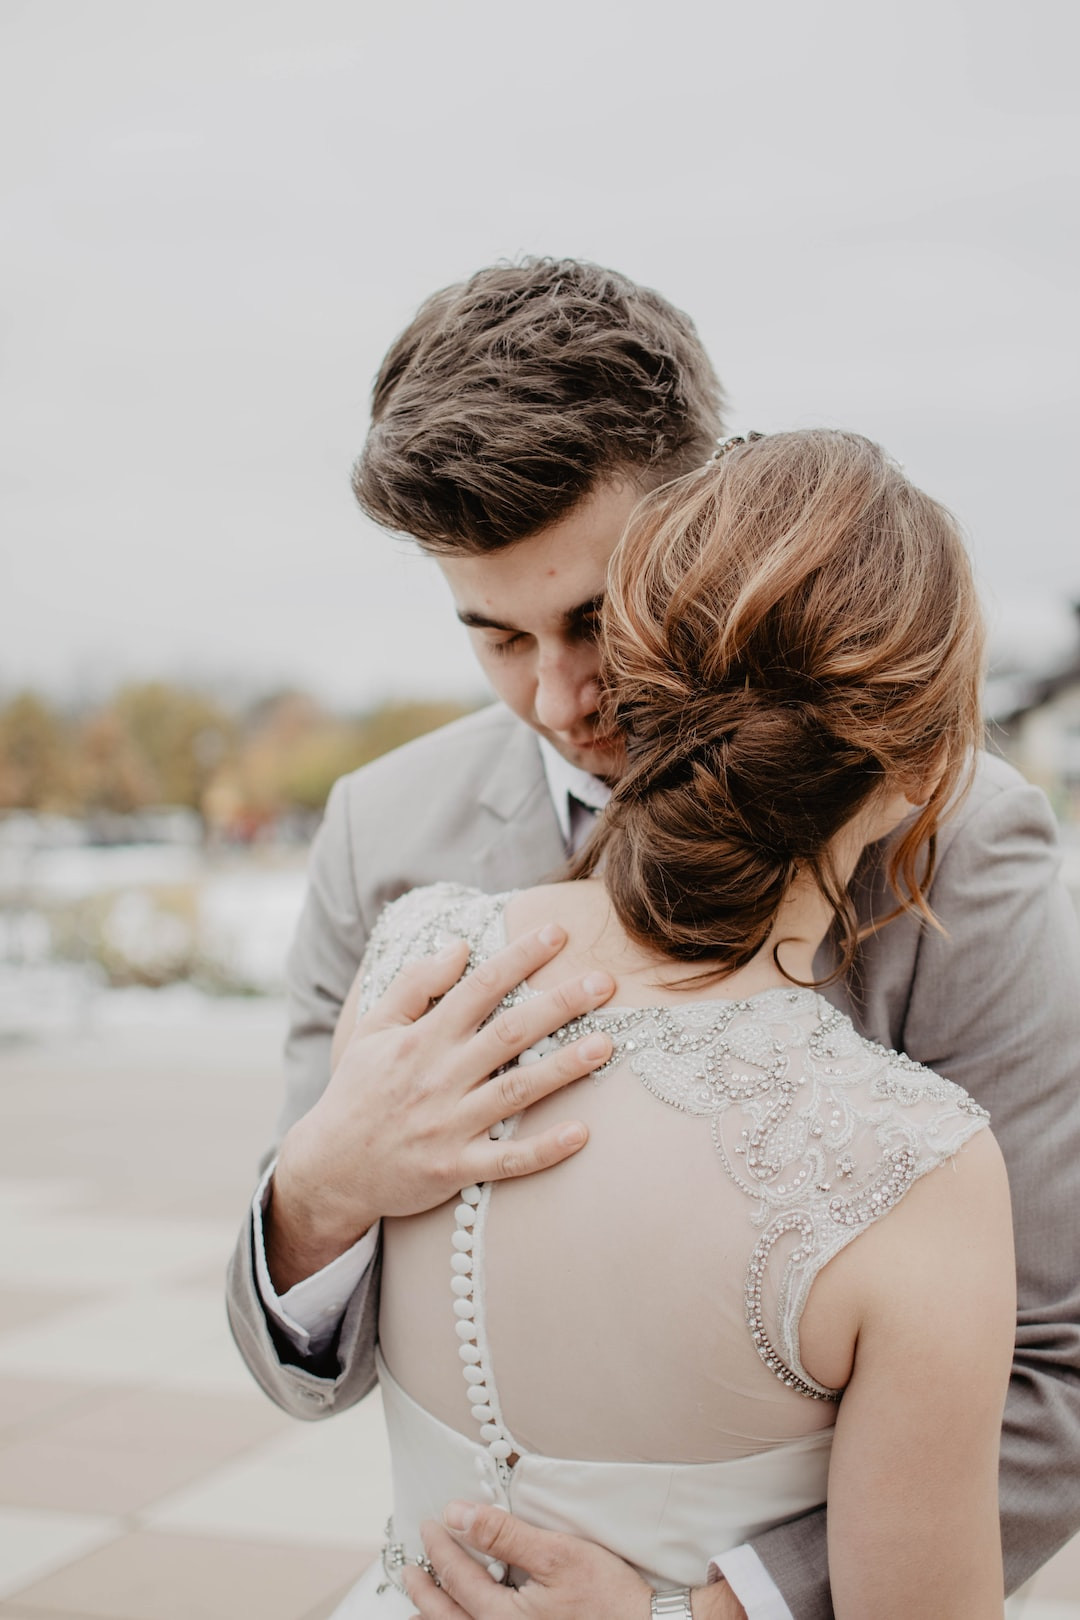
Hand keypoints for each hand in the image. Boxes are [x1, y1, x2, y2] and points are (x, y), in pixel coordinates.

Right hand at [266, 926, 614, 1288]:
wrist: (329, 1169)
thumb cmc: (357, 1092)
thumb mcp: (372, 1030)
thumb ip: (414, 985)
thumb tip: (459, 945)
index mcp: (422, 1040)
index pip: (479, 988)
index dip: (520, 957)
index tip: (558, 932)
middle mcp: (439, 1078)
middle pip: (510, 1033)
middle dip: (559, 1005)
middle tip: (605, 982)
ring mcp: (449, 1125)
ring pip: (516, 1092)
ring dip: (564, 1068)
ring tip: (607, 1045)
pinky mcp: (455, 1169)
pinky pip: (506, 1161)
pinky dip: (544, 1149)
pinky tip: (582, 1134)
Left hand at [401, 1504, 746, 1618]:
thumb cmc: (608, 1597)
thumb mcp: (557, 1553)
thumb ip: (504, 1534)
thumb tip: (459, 1513)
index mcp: (503, 1618)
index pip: (458, 1577)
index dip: (441, 1547)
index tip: (432, 1523)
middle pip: (447, 1617)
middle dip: (425, 1589)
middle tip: (411, 1567)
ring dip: (435, 1615)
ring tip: (420, 1600)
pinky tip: (461, 1617)